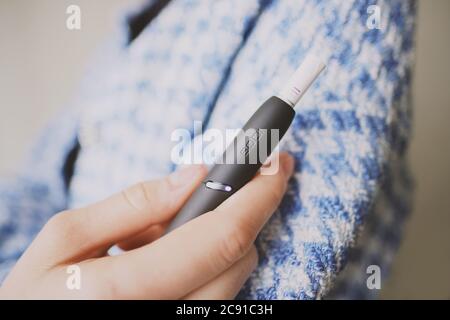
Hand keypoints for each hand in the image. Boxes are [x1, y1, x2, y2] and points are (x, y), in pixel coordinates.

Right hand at [0, 153, 293, 298]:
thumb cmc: (36, 296)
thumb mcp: (66, 239)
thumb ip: (133, 205)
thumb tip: (194, 176)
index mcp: (129, 291)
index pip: (222, 237)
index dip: (258, 195)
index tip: (276, 162)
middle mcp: (167, 317)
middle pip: (238, 258)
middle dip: (245, 212)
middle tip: (231, 181)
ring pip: (234, 278)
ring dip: (226, 239)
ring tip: (177, 225)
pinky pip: (216, 294)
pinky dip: (211, 264)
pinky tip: (178, 254)